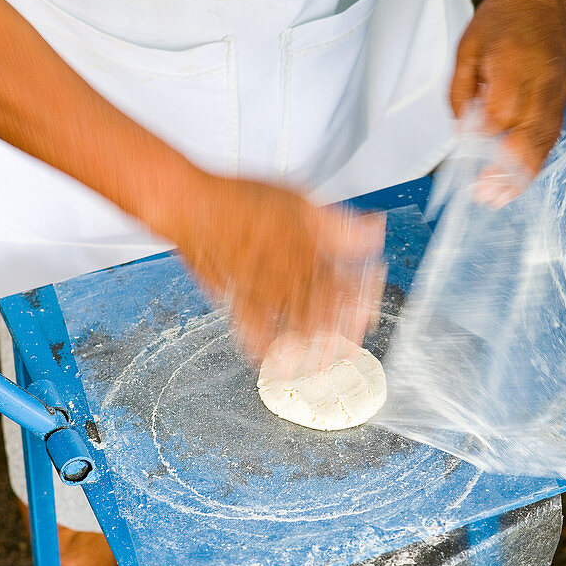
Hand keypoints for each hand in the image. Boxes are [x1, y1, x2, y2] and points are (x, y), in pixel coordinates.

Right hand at [169, 174, 385, 361]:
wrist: (192, 207)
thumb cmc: (240, 200)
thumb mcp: (299, 200)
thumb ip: (338, 224)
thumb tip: (373, 232)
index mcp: (307, 250)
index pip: (344, 283)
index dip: (360, 302)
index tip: (368, 314)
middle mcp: (286, 274)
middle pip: (322, 311)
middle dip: (339, 334)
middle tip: (350, 349)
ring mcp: (261, 289)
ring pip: (292, 325)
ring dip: (309, 347)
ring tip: (322, 364)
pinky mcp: (236, 298)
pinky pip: (253, 329)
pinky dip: (263, 347)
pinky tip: (270, 359)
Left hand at [450, 0, 565, 204]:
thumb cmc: (501, 18)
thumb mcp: (466, 51)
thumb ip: (461, 95)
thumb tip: (462, 133)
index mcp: (511, 77)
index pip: (495, 129)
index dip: (481, 155)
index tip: (467, 175)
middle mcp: (538, 90)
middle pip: (523, 146)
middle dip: (503, 178)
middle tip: (485, 199)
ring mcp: (556, 95)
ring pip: (541, 147)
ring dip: (522, 176)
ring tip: (502, 197)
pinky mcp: (564, 96)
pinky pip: (552, 136)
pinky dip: (537, 159)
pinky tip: (522, 175)